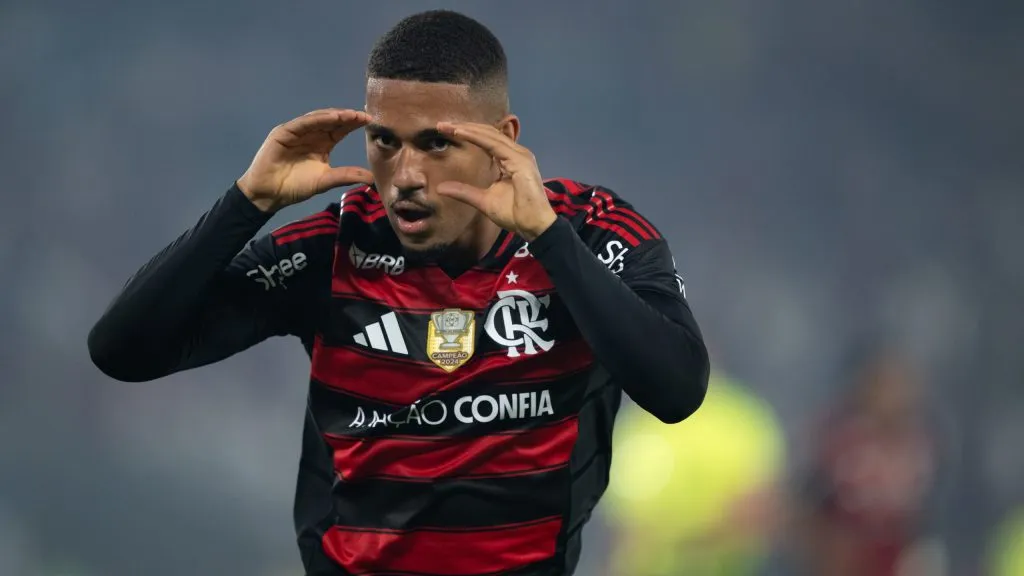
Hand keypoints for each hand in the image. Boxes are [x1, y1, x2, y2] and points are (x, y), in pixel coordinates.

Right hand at [237, 108, 373, 212]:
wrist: (269, 194)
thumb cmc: (295, 187)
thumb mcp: (326, 180)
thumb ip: (346, 176)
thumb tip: (372, 178)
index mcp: (322, 144)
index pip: (340, 130)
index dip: (354, 124)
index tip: (370, 121)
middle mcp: (311, 134)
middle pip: (332, 122)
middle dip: (348, 117)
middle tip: (364, 115)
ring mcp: (297, 132)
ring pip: (318, 119)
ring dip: (335, 116)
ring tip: (350, 115)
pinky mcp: (284, 133)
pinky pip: (302, 123)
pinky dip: (317, 119)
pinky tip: (332, 117)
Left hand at [435, 122, 556, 240]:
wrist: (532, 226)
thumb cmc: (514, 214)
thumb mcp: (483, 200)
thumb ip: (464, 192)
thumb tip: (440, 188)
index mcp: (510, 159)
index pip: (487, 140)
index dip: (468, 133)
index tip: (446, 130)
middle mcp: (516, 153)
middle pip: (488, 133)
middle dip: (465, 126)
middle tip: (442, 125)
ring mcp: (520, 155)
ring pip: (490, 135)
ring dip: (468, 128)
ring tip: (448, 126)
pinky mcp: (520, 160)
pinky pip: (494, 144)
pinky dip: (476, 137)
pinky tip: (460, 133)